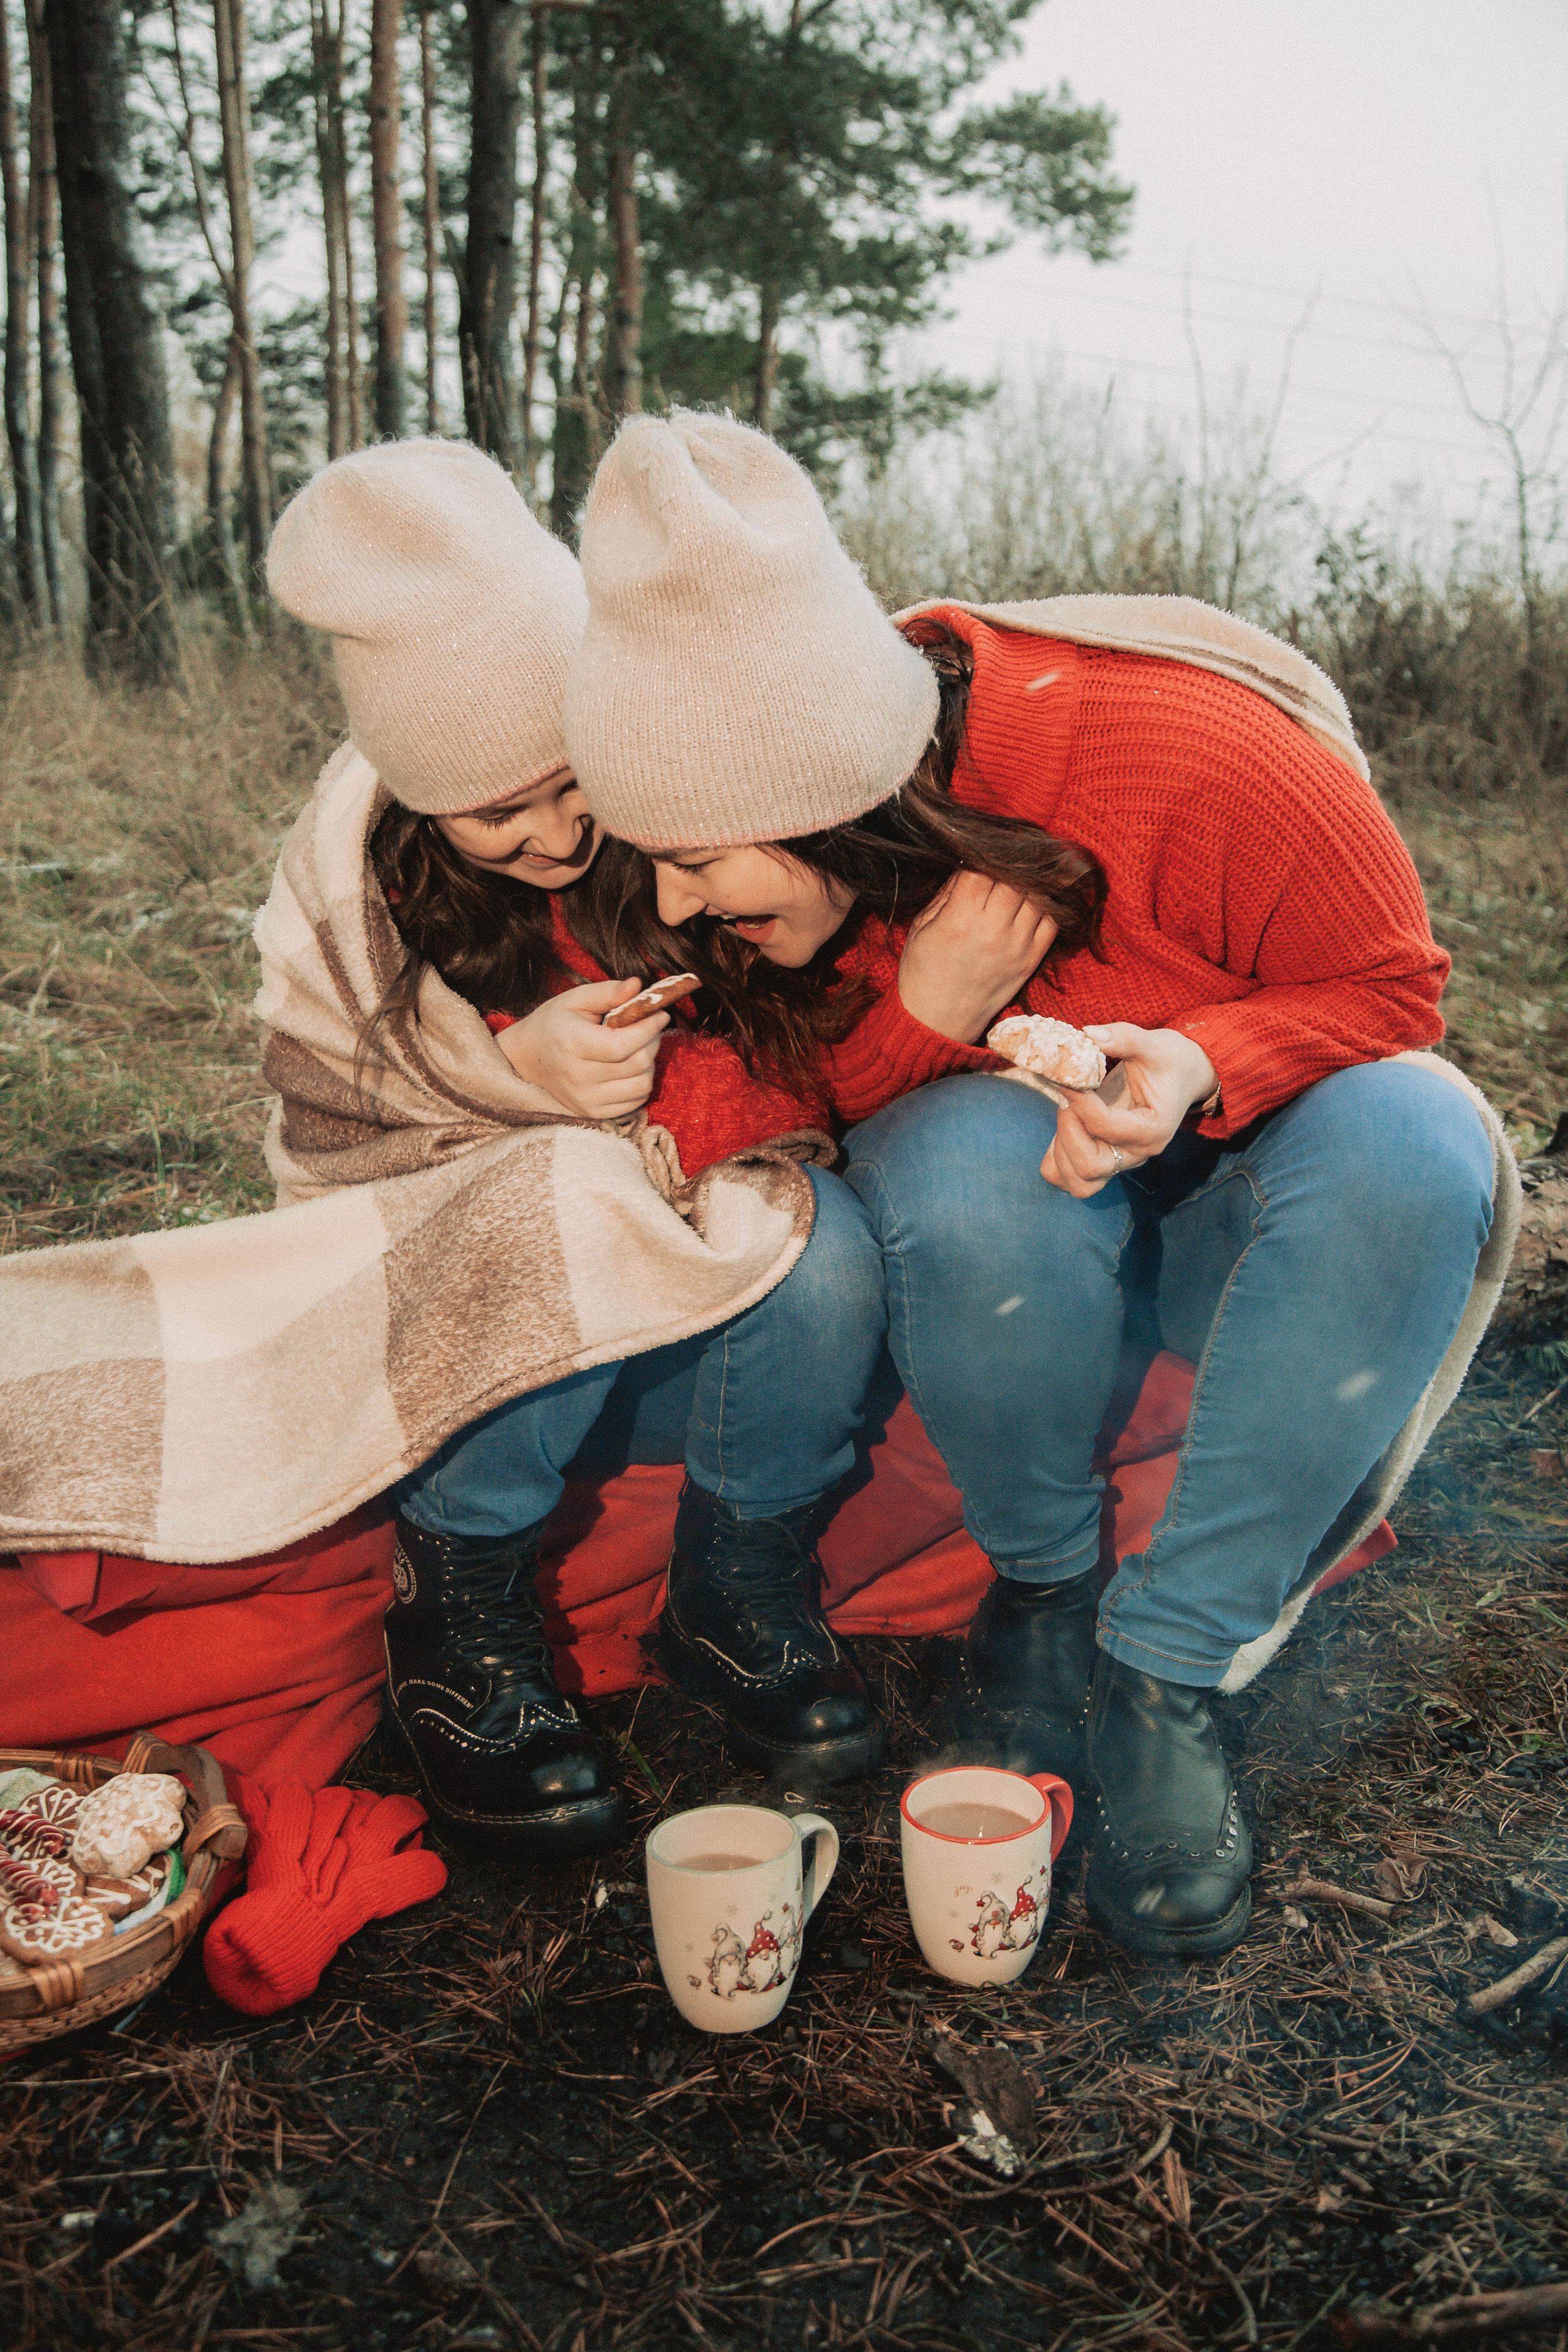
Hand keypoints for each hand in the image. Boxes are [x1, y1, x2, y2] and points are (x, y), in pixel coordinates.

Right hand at [493, 977, 669, 1119]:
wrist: (527, 1060)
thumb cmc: (553, 1024)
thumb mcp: (575, 1000)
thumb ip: (608, 992)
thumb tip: (638, 985)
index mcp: (571, 1043)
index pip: (622, 1044)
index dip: (648, 1029)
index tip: (660, 1014)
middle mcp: (578, 1077)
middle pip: (637, 1064)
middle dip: (652, 1041)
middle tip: (650, 1027)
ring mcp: (586, 1099)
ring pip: (642, 1085)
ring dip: (649, 1063)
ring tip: (639, 1047)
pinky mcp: (593, 1113)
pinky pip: (636, 1101)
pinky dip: (641, 1082)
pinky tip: (630, 1067)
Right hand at [896, 871, 1058, 1041]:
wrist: (936, 1022)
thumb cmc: (923, 972)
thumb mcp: (922, 927)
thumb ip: (948, 893)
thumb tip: (973, 864)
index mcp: (958, 921)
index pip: (983, 871)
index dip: (983, 856)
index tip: (982, 853)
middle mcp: (991, 932)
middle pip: (1015, 880)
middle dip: (1011, 866)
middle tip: (1008, 859)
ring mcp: (1015, 948)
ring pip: (1038, 897)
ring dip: (1032, 883)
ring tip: (1024, 875)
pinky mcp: (1029, 962)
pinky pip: (1051, 923)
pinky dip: (1047, 908)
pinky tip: (1035, 901)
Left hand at [1040, 1023, 1218, 1198]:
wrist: (1182, 1076)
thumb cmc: (1169, 1060)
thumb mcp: (1153, 1044)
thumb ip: (1122, 1038)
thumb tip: (1086, 1034)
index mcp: (1153, 1129)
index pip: (1105, 1126)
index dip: (1078, 1101)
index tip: (1066, 1076)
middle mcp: (1137, 1153)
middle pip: (1090, 1166)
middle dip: (1067, 1130)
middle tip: (1067, 1096)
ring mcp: (1121, 1161)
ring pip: (1079, 1181)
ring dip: (1061, 1150)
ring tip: (1066, 1112)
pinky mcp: (1106, 1161)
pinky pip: (1072, 1180)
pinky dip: (1058, 1162)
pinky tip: (1061, 1130)